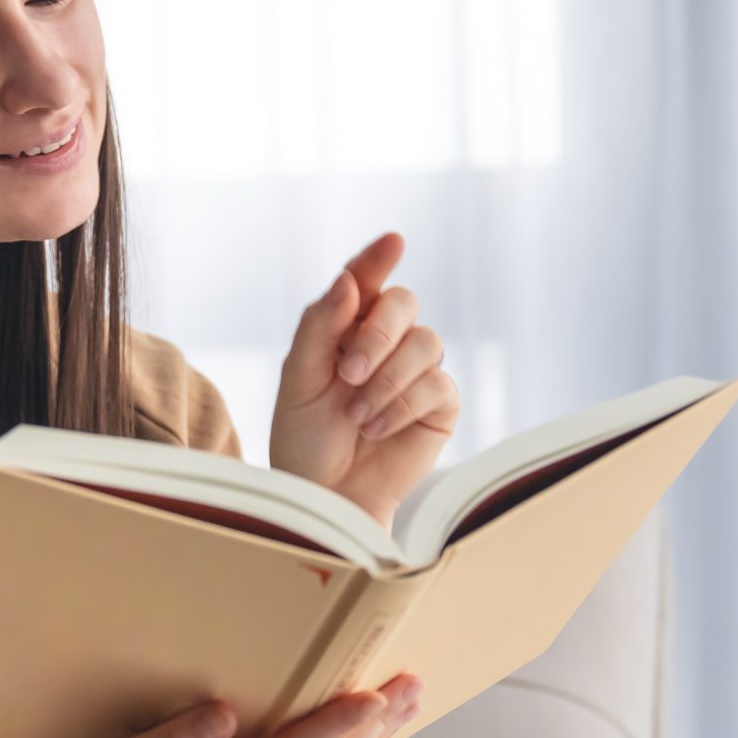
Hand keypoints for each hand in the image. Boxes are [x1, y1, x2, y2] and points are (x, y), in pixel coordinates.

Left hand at [269, 232, 461, 528]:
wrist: (324, 495)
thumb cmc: (305, 437)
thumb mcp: (299, 379)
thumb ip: (321, 326)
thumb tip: (348, 280)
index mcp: (346, 326)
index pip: (365, 280)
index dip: (378, 258)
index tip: (393, 241)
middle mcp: (385, 342)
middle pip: (403, 302)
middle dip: (378, 333)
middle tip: (348, 373)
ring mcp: (415, 371)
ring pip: (425, 342)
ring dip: (387, 379)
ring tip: (357, 415)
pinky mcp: (439, 405)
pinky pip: (437, 384)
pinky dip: (402, 405)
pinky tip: (376, 429)